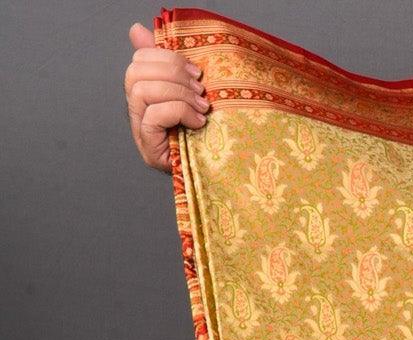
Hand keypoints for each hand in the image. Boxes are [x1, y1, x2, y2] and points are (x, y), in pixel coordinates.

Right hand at [125, 21, 208, 171]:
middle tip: (200, 90)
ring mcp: (140, 129)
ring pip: (142, 91)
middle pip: (136, 73)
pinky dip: (179, 112)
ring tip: (202, 107)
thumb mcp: (189, 92)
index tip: (196, 72)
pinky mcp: (148, 147)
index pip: (139, 60)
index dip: (166, 58)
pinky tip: (198, 122)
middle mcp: (137, 110)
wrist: (215, 174)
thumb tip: (137, 30)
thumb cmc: (205, 132)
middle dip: (172, 74)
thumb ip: (168, 64)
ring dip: (177, 94)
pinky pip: (154, 115)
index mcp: (145, 92)